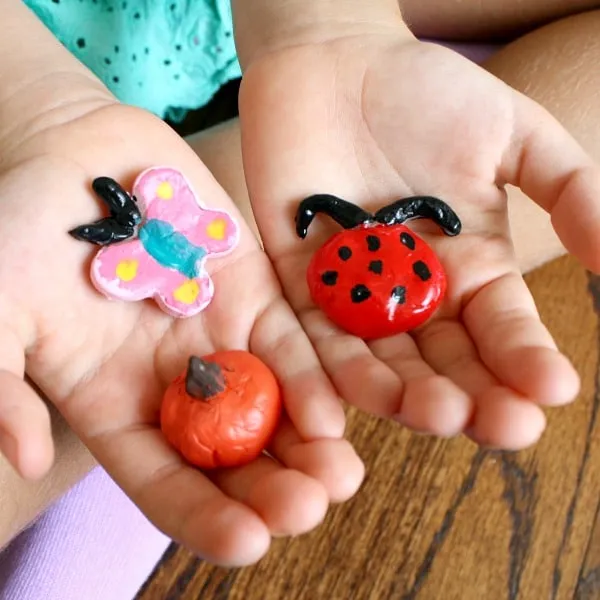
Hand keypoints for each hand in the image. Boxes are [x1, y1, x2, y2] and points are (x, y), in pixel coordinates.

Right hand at [0, 75, 362, 565]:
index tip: (247, 544)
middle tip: (308, 509)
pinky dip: (310, 376)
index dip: (204, 516)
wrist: (68, 157)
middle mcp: (175, 381)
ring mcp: (218, 336)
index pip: (166, 480)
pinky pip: (288, 341)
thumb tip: (24, 459)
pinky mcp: (251, 289)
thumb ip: (3, 386)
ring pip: (271, 406)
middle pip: (231, 453)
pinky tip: (334, 413)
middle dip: (271, 487)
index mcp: (115, 404)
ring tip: (341, 477)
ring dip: (308, 445)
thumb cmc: (14, 232)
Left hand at [238, 27, 599, 449]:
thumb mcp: (512, 133)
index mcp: (468, 268)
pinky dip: (327, 371)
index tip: (554, 388)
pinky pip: (312, 336)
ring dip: (407, 394)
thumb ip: (567, 191)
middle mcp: (414, 294)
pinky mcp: (300, 284)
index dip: (527, 360)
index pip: (503, 328)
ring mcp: (356, 294)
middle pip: (445, 361)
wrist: (335, 63)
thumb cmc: (425, 92)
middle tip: (501, 425)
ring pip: (380, 361)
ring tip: (438, 414)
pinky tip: (350, 401)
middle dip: (474, 395)